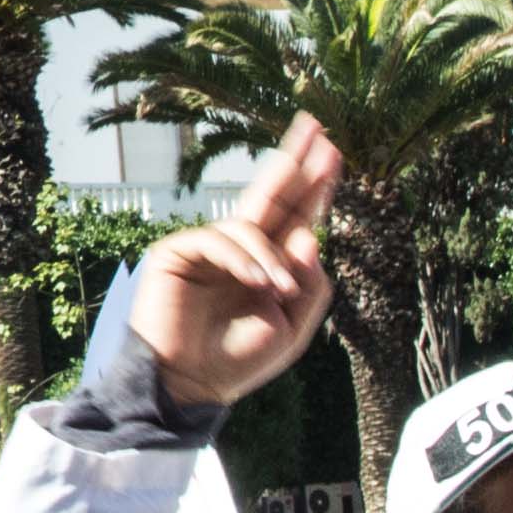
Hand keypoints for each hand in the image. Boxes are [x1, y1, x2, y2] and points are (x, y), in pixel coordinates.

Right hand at [126, 124, 340, 413]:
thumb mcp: (293, 328)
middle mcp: (242, 248)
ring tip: (277, 291)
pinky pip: (218, 240)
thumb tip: (309, 235)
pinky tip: (255, 284)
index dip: (315, 184)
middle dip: (296, 161)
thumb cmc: (239, 360)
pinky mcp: (179, 251)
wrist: (190, 385)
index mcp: (269, 264)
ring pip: (251, 225)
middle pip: (272, 193)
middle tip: (316, 127)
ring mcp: (210, 248)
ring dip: (272, 256)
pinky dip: (242, 260)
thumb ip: (311, 285)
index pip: (296, 215)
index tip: (333, 151)